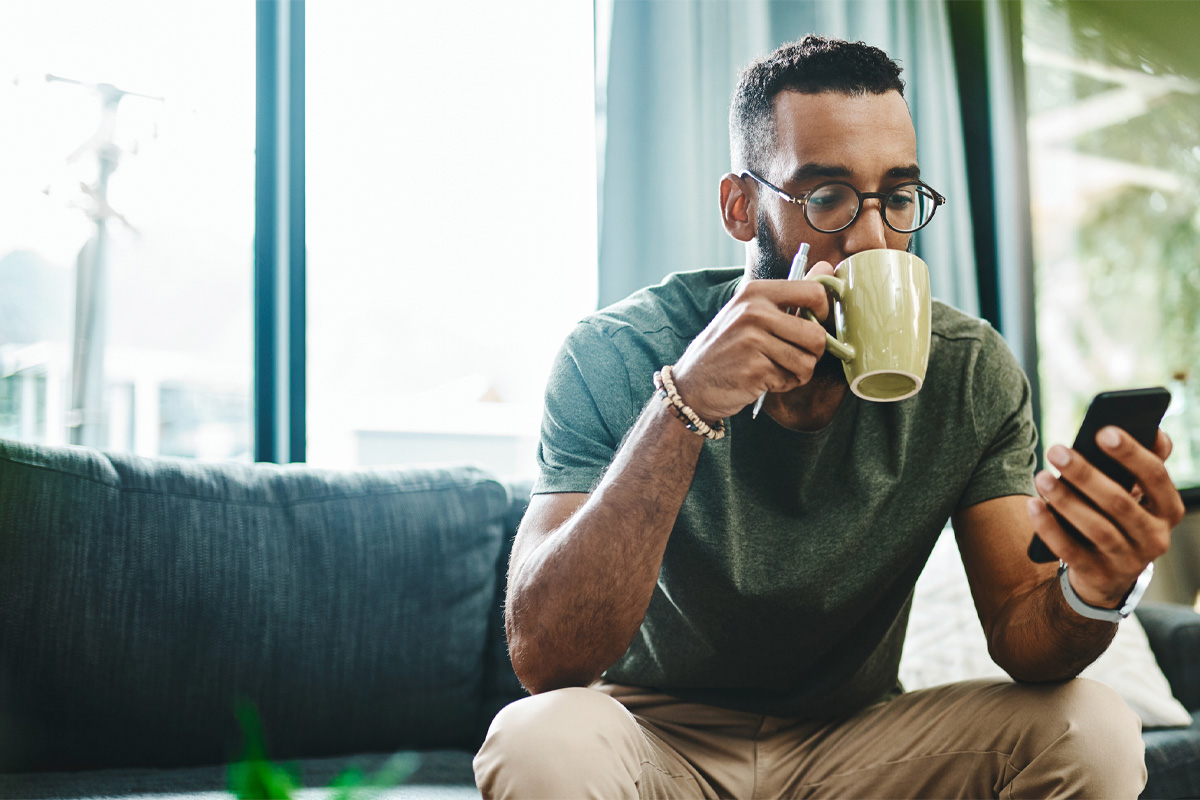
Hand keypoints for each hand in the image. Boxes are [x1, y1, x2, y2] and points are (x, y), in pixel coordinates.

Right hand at [670, 261, 835, 421]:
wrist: (693, 384)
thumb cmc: (728, 347)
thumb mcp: (753, 311)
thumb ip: (793, 292)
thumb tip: (828, 268)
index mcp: (755, 292)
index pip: (814, 292)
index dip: (824, 313)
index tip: (813, 324)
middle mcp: (753, 312)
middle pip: (816, 334)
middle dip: (812, 353)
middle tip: (793, 356)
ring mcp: (752, 341)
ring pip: (807, 361)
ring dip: (797, 372)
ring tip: (775, 368)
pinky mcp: (754, 369)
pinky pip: (791, 379)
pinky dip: (783, 385)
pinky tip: (763, 380)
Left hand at [1027, 427, 1184, 607]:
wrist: (1109, 574)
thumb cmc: (1121, 517)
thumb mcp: (1139, 494)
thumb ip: (1146, 463)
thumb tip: (1155, 430)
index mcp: (1169, 509)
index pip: (1155, 476)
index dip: (1131, 453)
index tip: (1102, 431)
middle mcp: (1155, 537)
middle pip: (1120, 502)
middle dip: (1086, 474)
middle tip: (1056, 450)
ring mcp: (1128, 560)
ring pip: (1097, 528)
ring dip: (1065, 500)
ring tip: (1040, 477)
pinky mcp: (1099, 575)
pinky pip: (1071, 551)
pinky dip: (1049, 527)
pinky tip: (1033, 505)